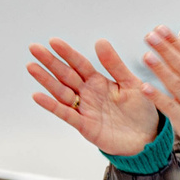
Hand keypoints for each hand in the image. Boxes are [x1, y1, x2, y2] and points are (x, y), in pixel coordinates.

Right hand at [26, 38, 161, 155]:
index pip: (80, 64)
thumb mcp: (131, 84)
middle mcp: (88, 93)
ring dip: (46, 80)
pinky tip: (37, 96)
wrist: (148, 138)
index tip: (53, 41)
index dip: (67, 53)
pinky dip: (52, 106)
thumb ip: (115, 65)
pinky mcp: (85, 126)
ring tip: (31, 67)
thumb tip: (100, 41)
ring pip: (61, 92)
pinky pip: (66, 114)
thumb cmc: (141, 110)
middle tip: (34, 48)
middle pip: (66, 75)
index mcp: (98, 81)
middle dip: (50, 62)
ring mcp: (84, 109)